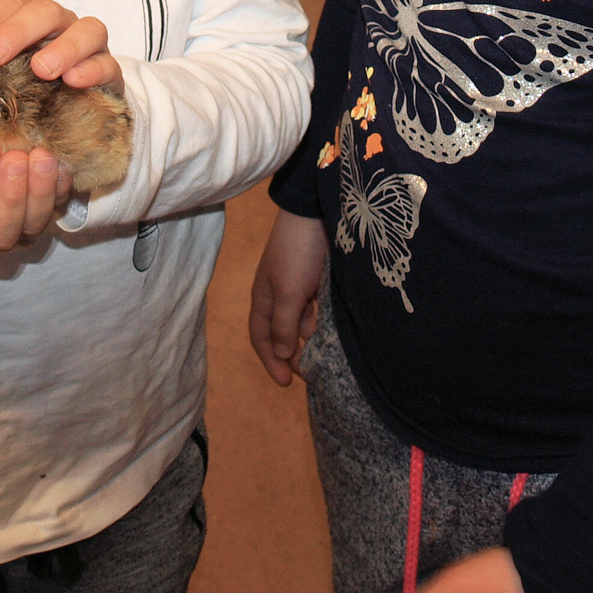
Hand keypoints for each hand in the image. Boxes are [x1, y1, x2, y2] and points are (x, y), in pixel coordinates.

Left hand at [0, 0, 123, 91]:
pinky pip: (109, 66)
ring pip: (90, 30)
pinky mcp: (108, 76)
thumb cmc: (13, 90)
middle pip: (47, 11)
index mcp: (29, 18)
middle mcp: (61, 26)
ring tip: (41, 70)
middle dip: (19, 30)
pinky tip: (72, 81)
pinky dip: (93, 69)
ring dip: (65, 47)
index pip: (15, 0)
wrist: (52, 124)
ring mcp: (89, 48)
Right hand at [250, 208, 328, 385]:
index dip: (271, 361)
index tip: (287, 382)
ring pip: (300, 322)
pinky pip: (315, 309)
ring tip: (322, 356)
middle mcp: (278, 293)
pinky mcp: (317, 277)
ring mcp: (298, 285)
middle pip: (280, 332)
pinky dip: (320, 322)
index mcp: (263, 297)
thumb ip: (284, 325)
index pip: (261, 337)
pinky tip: (331, 330)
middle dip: (290, 355)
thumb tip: (282, 354)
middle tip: (308, 374)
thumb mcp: (288, 292)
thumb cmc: (297, 252)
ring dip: (307, 340)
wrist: (317, 210)